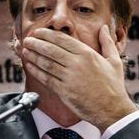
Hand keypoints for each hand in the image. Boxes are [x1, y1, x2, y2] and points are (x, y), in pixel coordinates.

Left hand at [21, 25, 135, 130]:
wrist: (112, 110)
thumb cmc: (114, 86)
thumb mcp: (114, 60)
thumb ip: (107, 42)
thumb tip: (104, 28)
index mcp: (87, 54)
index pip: (62, 40)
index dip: (47, 34)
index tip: (38, 32)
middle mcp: (77, 64)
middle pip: (51, 50)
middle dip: (36, 43)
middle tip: (27, 39)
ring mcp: (69, 78)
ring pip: (46, 63)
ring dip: (33, 56)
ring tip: (24, 50)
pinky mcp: (64, 91)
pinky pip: (46, 79)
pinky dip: (36, 71)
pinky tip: (29, 66)